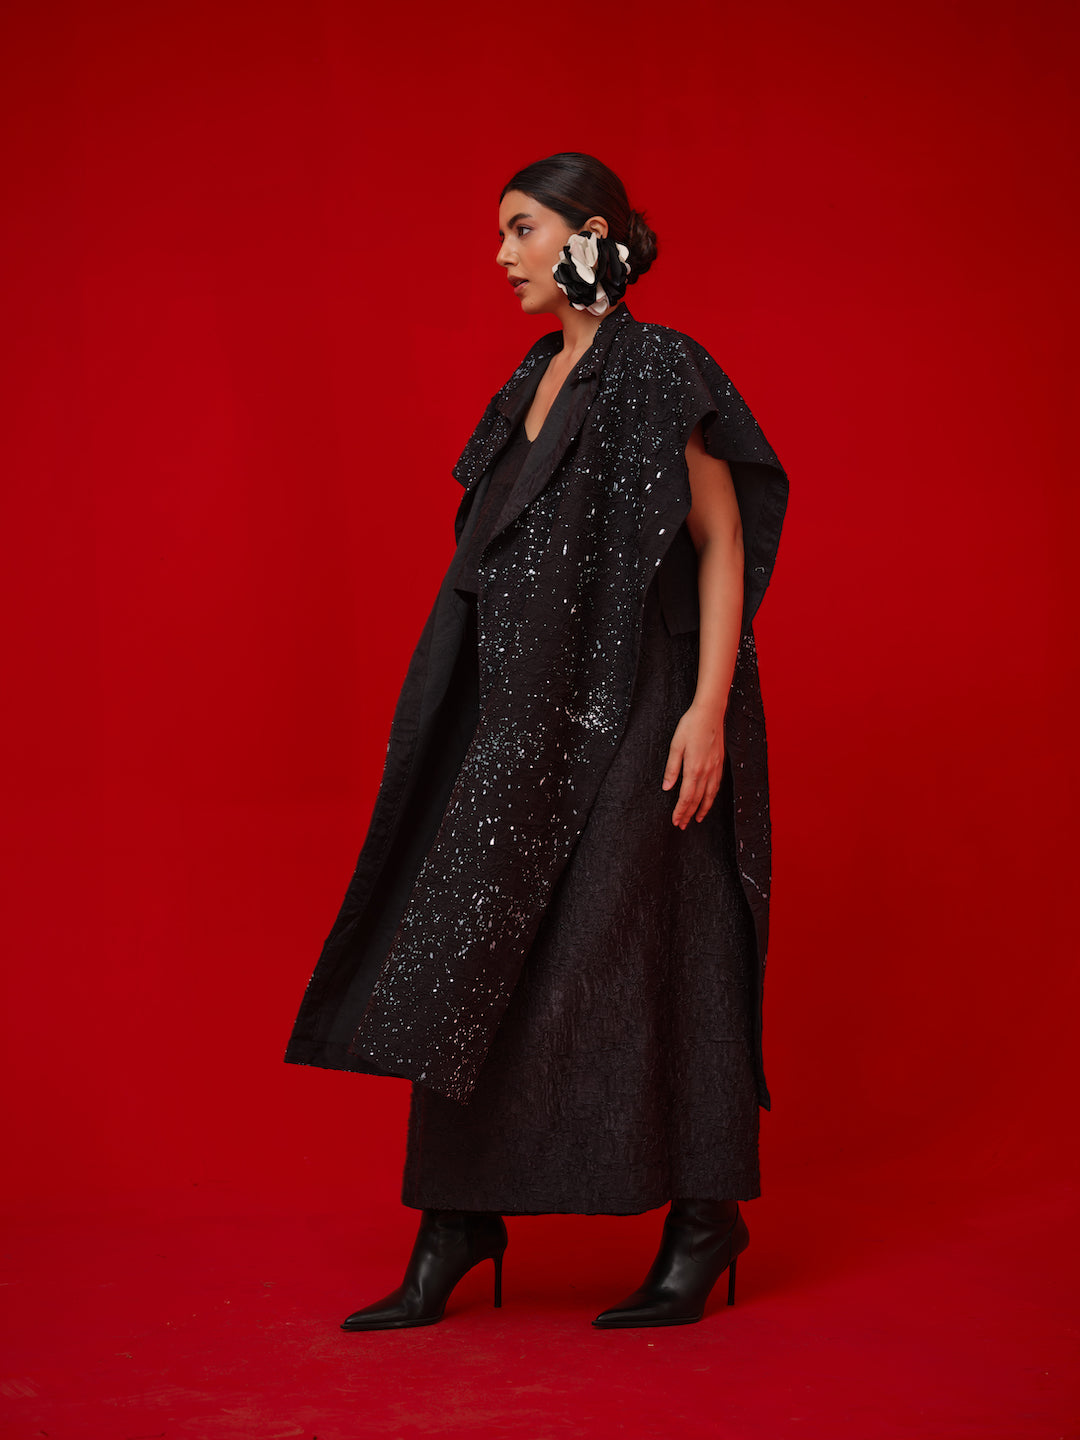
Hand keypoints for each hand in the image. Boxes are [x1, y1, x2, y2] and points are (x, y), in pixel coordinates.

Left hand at [662, 703, 724, 828]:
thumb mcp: (676, 745)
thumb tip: (667, 788)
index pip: (686, 797)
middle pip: (697, 800)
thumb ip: (672, 769)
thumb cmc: (690, 726)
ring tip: (697, 819)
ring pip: (709, 795)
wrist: (710, 713)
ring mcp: (715, 767)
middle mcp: (706, 771)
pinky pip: (716, 785)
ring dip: (703, 809)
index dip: (680, 811)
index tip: (675, 821)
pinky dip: (712, 797)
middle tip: (682, 825)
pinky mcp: (720, 762)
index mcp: (693, 769)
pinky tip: (709, 799)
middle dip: (689, 814)